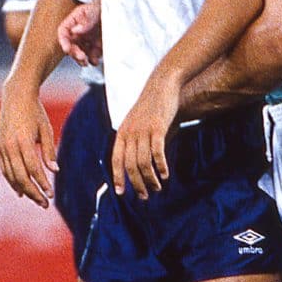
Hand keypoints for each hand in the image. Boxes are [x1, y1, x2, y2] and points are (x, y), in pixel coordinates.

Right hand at [0, 81, 57, 208]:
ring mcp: (2, 148)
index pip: (33, 168)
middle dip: (33, 192)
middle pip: (21, 176)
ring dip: (24, 190)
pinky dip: (12, 182)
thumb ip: (49, 151)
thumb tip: (54, 171)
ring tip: (36, 199)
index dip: (42, 183)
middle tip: (44, 204)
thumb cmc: (35, 112)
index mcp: (23, 141)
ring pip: (11, 176)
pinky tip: (21, 191)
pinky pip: (5, 170)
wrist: (15, 96)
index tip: (51, 194)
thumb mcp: (46, 129)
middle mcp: (9, 146)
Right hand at [59, 1, 102, 66]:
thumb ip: (86, 20)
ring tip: (86, 62)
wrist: (114, 10)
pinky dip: (93, 60)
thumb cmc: (100, 7)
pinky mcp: (95, 47)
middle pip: (70, 46)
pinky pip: (92, 56)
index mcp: (73, 22)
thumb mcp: (93, 10)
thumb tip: (76, 30)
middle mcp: (77, 33)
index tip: (67, 48)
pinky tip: (95, 60)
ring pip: (79, 54)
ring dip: (81, 60)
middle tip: (81, 56)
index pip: (63, 32)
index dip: (63, 41)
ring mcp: (86, 41)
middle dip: (74, 53)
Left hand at [112, 73, 181, 197]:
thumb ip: (136, 140)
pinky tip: (165, 175)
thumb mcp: (137, 123)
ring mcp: (143, 130)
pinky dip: (161, 166)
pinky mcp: (157, 127)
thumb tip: (137, 161)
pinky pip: (157, 152)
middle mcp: (130, 133)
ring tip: (157, 188)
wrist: (162, 85)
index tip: (121, 193)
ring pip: (143, 162)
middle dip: (137, 184)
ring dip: (150, 179)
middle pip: (130, 165)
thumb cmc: (152, 106)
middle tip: (145, 196)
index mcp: (122, 132)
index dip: (118, 177)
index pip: (116, 160)